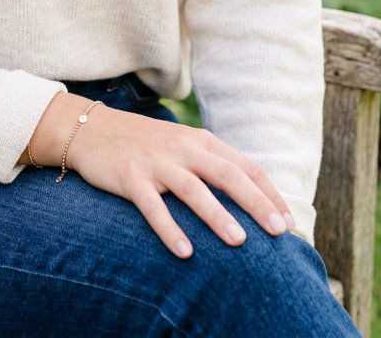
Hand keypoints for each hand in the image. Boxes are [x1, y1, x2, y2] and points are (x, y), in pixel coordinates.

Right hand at [67, 104, 295, 257]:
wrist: (92, 129)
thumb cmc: (145, 144)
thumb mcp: (182, 146)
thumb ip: (212, 165)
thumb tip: (250, 198)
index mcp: (200, 141)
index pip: (244, 165)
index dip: (268, 193)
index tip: (288, 221)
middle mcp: (182, 149)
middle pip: (227, 174)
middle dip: (256, 203)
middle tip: (278, 232)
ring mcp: (156, 162)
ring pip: (193, 189)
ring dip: (217, 215)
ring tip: (239, 241)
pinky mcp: (130, 177)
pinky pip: (152, 206)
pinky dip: (169, 228)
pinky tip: (184, 251)